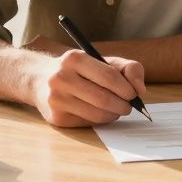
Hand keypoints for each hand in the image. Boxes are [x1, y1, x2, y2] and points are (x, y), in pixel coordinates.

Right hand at [31, 49, 145, 127]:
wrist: (40, 78)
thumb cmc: (79, 69)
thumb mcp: (102, 60)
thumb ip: (128, 68)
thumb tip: (140, 90)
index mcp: (74, 58)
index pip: (109, 76)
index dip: (126, 88)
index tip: (133, 94)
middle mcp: (61, 78)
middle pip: (103, 98)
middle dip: (123, 105)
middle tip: (129, 106)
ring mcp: (56, 100)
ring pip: (97, 114)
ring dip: (114, 115)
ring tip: (117, 109)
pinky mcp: (56, 118)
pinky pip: (88, 123)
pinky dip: (100, 120)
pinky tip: (100, 112)